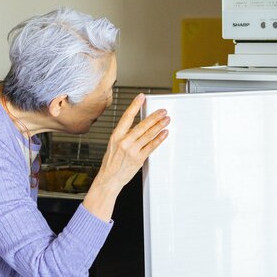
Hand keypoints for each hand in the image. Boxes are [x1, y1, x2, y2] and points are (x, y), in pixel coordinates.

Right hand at [83, 94, 169, 221]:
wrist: (109, 179)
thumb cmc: (111, 163)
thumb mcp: (113, 145)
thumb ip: (125, 135)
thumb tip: (138, 126)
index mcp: (116, 136)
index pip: (127, 117)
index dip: (135, 106)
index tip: (142, 97)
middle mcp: (124, 142)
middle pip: (142, 125)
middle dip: (154, 117)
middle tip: (162, 111)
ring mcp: (132, 150)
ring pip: (148, 135)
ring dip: (159, 126)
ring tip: (166, 120)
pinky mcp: (139, 159)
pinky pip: (151, 147)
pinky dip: (159, 139)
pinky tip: (164, 133)